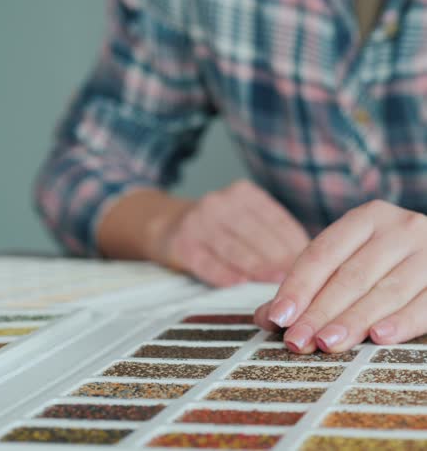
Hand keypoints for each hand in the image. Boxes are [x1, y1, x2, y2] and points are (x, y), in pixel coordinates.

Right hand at [150, 180, 308, 287]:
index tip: (312, 267)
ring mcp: (198, 222)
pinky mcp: (182, 244)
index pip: (277, 220)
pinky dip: (224, 275)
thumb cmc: (218, 227)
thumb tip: (306, 261)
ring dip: (257, 269)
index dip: (294, 245)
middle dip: (279, 260)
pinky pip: (207, 263)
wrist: (167, 224)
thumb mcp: (245, 217)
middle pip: (257, 235)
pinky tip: (238, 285)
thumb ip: (271, 233)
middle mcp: (220, 202)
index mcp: (243, 193)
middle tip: (298, 282)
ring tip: (275, 286)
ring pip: (234, 249)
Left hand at [254, 200, 426, 351]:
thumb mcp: (346, 259)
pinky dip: (402, 322)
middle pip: (350, 276)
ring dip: (353, 320)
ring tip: (327, 344)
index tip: (279, 316)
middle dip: (319, 312)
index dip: (298, 287)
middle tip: (297, 341)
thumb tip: (266, 317)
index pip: (322, 254)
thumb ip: (307, 286)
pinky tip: (378, 337)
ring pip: (384, 291)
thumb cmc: (382, 261)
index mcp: (364, 219)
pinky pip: (425, 304)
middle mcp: (397, 228)